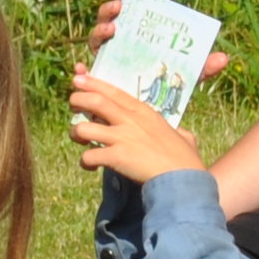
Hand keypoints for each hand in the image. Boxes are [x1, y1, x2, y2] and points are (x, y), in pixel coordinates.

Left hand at [66, 71, 205, 182]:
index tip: (79, 79)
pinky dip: (85, 162)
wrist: (183, 179)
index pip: (114, 92)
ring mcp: (122, 138)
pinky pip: (88, 156)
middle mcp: (130, 120)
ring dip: (75, 133)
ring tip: (78, 139)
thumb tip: (182, 134)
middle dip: (78, 99)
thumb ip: (178, 131)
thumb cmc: (186, 160)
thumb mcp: (184, 137)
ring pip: (84, 128)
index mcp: (144, 112)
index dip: (94, 84)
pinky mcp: (116, 157)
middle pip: (95, 102)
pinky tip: (90, 166)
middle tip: (72, 102)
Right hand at [82, 0, 232, 84]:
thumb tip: (224, 59)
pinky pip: (84, 74)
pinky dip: (81, 69)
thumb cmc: (165, 93)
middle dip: (109, 10)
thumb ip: (202, 69)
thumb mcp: (186, 79)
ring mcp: (104, 63)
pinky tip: (82, 67)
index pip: (127, 13)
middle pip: (107, 22)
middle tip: (120, 8)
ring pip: (93, 42)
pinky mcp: (96, 82)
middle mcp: (116, 47)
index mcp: (134, 39)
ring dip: (99, 31)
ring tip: (111, 29)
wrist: (150, 123)